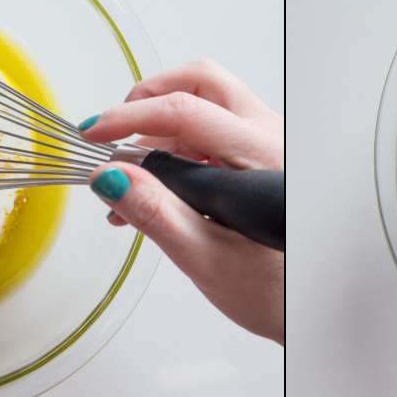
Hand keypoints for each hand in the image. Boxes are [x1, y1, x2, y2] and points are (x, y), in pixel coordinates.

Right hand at [78, 60, 283, 343]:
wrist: (303, 311)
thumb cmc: (272, 293)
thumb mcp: (205, 259)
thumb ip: (156, 214)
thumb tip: (111, 177)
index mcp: (264, 158)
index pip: (185, 112)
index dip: (130, 118)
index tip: (93, 135)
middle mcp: (274, 140)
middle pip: (202, 84)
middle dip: (150, 101)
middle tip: (115, 134)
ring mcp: (270, 147)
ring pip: (206, 107)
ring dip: (161, 134)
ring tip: (132, 184)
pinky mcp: (261, 161)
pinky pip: (214, 135)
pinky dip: (177, 152)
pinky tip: (154, 192)